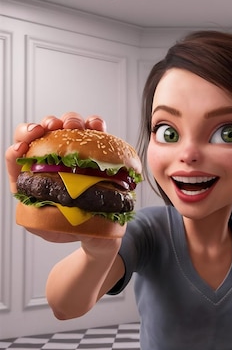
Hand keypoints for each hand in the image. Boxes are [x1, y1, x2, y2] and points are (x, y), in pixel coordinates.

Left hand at [5, 112, 106, 241]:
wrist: (95, 230)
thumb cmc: (66, 227)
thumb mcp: (44, 226)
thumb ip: (36, 215)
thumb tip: (42, 200)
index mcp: (31, 175)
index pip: (17, 154)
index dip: (18, 146)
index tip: (23, 148)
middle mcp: (50, 157)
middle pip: (40, 130)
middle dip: (44, 124)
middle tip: (52, 128)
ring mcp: (72, 150)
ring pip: (66, 123)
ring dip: (69, 119)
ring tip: (75, 126)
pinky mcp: (94, 149)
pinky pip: (94, 129)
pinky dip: (95, 124)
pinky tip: (96, 127)